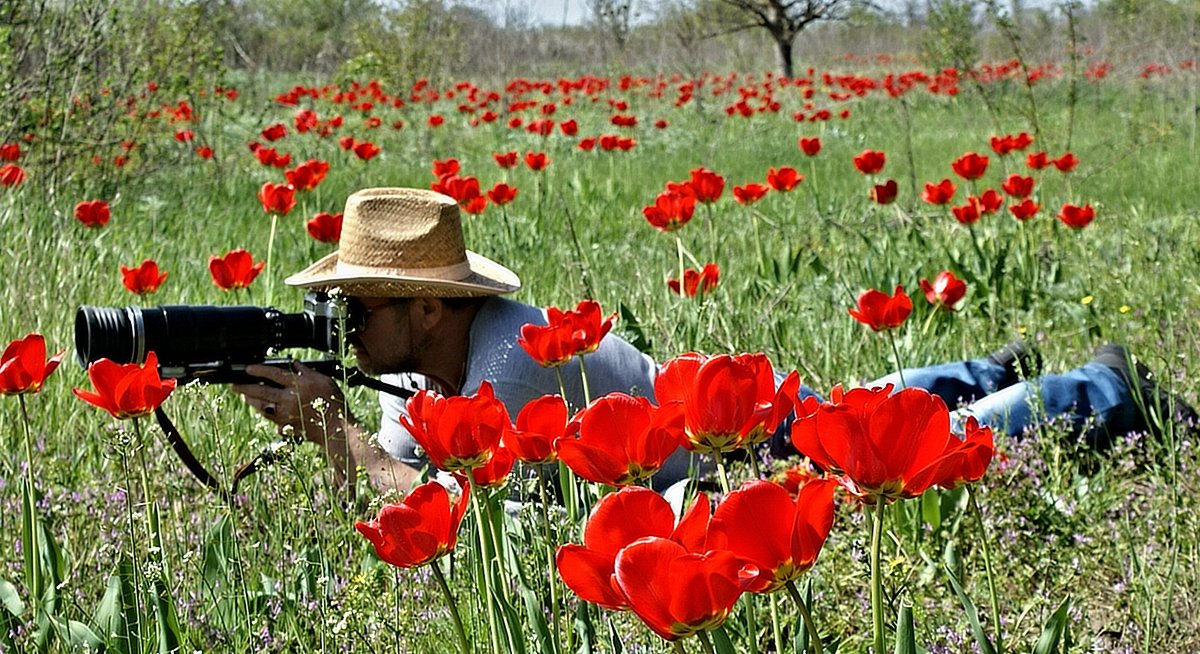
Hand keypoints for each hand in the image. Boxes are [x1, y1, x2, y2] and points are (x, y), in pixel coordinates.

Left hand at [232, 362, 347, 445]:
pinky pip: (270, 417)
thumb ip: (307, 371)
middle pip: (262, 392)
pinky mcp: (286, 425)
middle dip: (245, 388)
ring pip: (262, 406)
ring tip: (244, 396)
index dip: (259, 370)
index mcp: (300, 385)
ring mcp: (286, 414)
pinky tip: (260, 408)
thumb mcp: (325, 380)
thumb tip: (294, 363)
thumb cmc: (334, 403)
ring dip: (251, 401)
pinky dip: (263, 411)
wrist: (336, 427)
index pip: (274, 374)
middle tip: (234, 385)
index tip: (248, 368)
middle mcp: (290, 399)